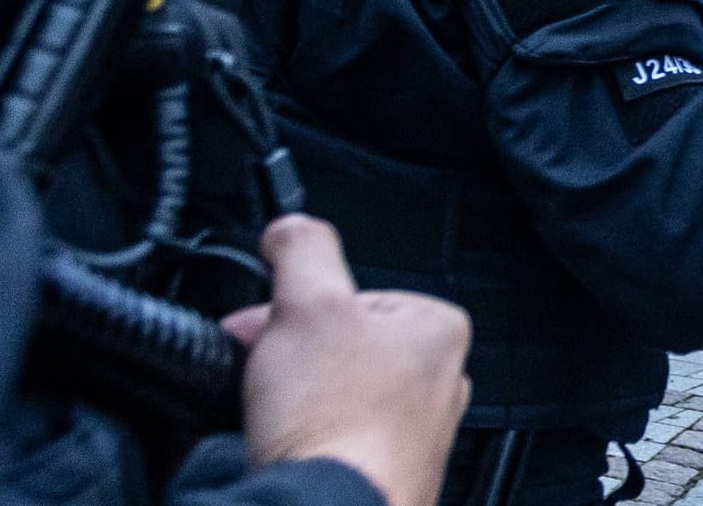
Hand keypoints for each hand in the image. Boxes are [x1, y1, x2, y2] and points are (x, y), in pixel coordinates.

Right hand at [221, 216, 471, 505]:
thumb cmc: (337, 418)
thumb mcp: (308, 302)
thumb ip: (302, 250)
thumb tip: (293, 227)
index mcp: (437, 329)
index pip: (350, 296)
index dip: (291, 309)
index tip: (261, 327)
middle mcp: (442, 382)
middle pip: (341, 347)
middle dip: (290, 357)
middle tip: (262, 376)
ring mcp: (419, 436)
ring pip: (336, 397)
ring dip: (295, 402)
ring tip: (275, 420)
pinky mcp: (390, 476)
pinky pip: (337, 443)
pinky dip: (308, 443)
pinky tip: (292, 450)